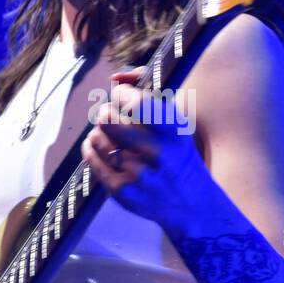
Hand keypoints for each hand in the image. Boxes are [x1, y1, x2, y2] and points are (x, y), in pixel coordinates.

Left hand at [81, 65, 210, 229]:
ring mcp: (139, 174)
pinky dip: (91, 149)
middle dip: (105, 113)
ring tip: (109, 135)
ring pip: (97, 137)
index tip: (121, 95)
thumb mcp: (175, 123)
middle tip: (111, 116)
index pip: (135, 101)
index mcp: (173, 130)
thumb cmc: (177, 154)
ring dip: (98, 132)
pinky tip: (100, 148)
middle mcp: (158, 152)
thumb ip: (148, 92)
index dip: (121, 94)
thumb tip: (116, 78)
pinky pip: (92, 160)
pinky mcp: (124, 192)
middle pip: (108, 118)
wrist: (191, 204)